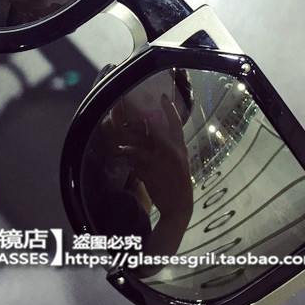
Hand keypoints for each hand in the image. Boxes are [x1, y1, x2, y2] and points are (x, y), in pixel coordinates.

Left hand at [103, 93, 192, 221]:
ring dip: (128, 147)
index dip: (169, 109)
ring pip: (137, 149)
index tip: (163, 97)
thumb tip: (153, 135)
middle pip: (150, 132)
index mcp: (181, 148)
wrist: (179, 207)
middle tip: (126, 124)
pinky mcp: (150, 176)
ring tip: (123, 148)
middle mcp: (172, 153)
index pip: (176, 124)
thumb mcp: (180, 162)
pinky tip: (130, 165)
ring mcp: (160, 164)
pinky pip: (134, 165)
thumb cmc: (180, 183)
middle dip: (136, 126)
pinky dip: (131, 164)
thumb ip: (170, 148)